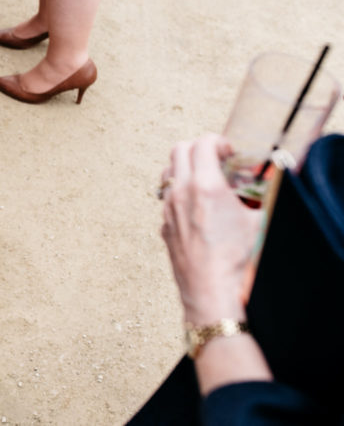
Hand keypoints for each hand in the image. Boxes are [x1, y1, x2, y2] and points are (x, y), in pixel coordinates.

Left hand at [160, 134, 262, 325]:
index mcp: (206, 185)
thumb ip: (263, 197)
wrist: (211, 291)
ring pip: (167, 172)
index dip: (218, 141)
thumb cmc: (235, 260)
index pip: (203, 142)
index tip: (229, 152)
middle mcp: (181, 192)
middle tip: (216, 160)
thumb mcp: (259, 221)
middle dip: (198, 148)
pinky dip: (179, 193)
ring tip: (203, 181)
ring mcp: (168, 208)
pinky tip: (196, 208)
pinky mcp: (163, 225)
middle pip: (179, 149)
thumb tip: (268, 186)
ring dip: (184, 168)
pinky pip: (166, 198)